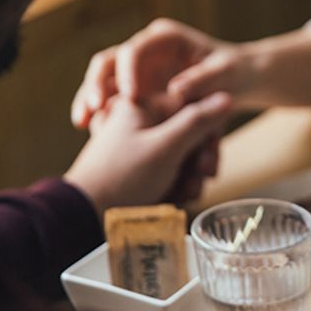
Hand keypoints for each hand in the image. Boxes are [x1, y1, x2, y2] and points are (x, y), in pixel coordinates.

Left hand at [64, 92, 231, 214]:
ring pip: (180, 156)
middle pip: (188, 135)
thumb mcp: (165, 147)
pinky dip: (174, 185)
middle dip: (196, 163)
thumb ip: (197, 121)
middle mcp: (140, 121)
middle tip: (198, 182)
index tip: (206, 161)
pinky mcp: (136, 166)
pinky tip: (173, 199)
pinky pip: (166, 170)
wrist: (84, 214)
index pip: (192, 108)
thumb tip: (225, 97)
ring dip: (188, 178)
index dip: (206, 136)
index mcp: (142, 105)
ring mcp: (137, 145)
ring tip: (182, 195)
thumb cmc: (121, 178)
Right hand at [71, 18, 252, 128]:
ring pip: (103, 80)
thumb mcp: (226, 74)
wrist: (240, 81)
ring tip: (82, 122)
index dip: (128, 71)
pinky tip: (90, 130)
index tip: (130, 96)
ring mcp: (138, 69)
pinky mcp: (136, 89)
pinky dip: (100, 113)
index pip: (135, 49)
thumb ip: (203, 79)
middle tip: (93, 108)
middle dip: (96, 83)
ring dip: (89, 99)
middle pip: (109, 62)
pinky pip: (110, 99)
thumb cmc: (236, 72)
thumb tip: (177, 90)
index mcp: (165, 38)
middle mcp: (146, 50)